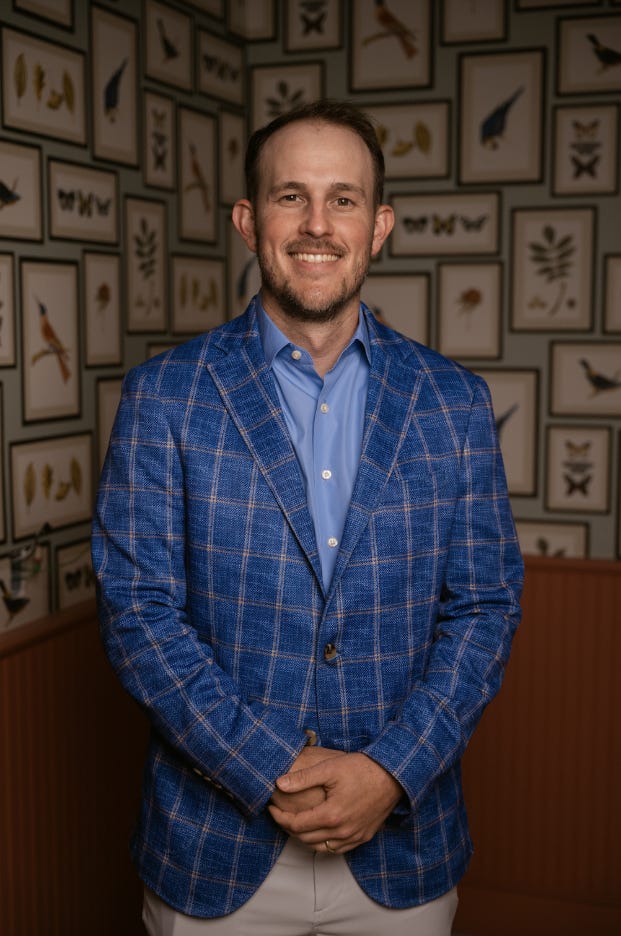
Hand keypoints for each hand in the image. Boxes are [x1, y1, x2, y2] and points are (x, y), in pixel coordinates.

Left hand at [268, 752, 402, 853]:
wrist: (393, 775)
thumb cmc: (362, 768)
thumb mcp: (329, 768)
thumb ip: (303, 778)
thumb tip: (279, 784)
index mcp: (331, 815)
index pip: (295, 824)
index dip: (279, 817)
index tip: (271, 807)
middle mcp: (342, 831)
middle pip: (305, 838)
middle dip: (288, 827)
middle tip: (280, 814)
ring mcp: (354, 836)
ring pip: (320, 848)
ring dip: (304, 838)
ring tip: (296, 823)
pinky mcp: (363, 836)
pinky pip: (337, 849)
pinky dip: (324, 844)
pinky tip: (320, 832)